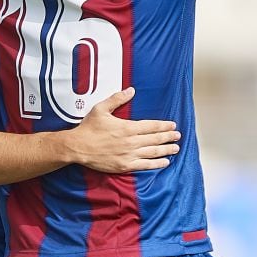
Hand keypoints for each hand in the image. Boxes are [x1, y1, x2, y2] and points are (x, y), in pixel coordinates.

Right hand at [63, 88, 179, 172]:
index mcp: (128, 127)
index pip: (151, 126)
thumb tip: (131, 90)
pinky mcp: (125, 166)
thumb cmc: (88, 128)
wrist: (77, 147)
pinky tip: (165, 162)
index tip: (173, 125)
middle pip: (155, 139)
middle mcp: (131, 141)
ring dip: (166, 150)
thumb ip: (117, 99)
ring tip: (176, 148)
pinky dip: (157, 164)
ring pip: (153, 152)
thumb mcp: (101, 109)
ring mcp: (129, 154)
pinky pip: (145, 165)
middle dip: (169, 137)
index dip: (164, 126)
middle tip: (178, 136)